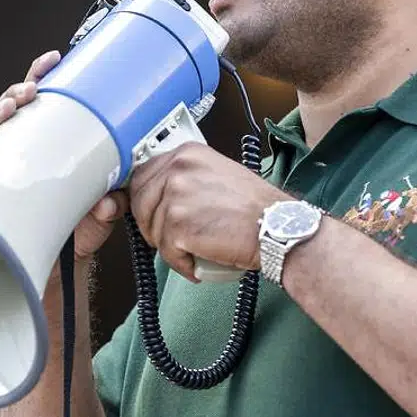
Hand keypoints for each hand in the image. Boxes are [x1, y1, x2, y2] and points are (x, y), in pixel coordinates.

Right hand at [0, 49, 125, 259]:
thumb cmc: (77, 223)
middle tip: (30, 92)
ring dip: (1, 109)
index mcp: (55, 137)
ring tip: (10, 109)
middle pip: (18, 102)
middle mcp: (29, 142)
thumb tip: (110, 202)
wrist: (58, 260)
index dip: (47, 74)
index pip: (49, 97)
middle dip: (20, 89)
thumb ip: (110, 201)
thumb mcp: (101, 207)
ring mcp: (8, 156)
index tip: (55, 59)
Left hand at [127, 142, 290, 280]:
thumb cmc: (255, 207)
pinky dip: (181, 263)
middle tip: (172, 239)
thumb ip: (187, 177)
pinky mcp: (178, 225)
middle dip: (152, 225)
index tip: (153, 214)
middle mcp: (178, 169)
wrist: (276, 227)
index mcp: (186, 153)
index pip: (142, 175)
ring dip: (169, 247)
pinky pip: (166, 252)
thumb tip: (160, 193)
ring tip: (194, 249)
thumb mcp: (216, 173)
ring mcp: (176, 196)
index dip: (146, 200)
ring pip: (152, 230)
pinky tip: (198, 262)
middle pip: (140, 203)